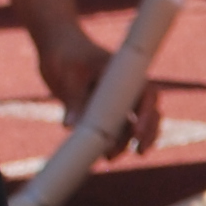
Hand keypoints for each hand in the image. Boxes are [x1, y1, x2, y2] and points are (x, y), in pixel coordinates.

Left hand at [32, 22, 162, 154]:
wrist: (56, 47)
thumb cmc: (65, 53)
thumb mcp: (68, 75)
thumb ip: (73, 100)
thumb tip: (71, 126)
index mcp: (126, 74)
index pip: (146, 95)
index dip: (146, 114)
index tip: (137, 131)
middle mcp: (127, 88)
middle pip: (148, 113)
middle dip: (146, 134)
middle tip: (139, 152)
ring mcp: (117, 100)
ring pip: (133, 125)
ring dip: (126, 143)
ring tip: (109, 158)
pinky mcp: (105, 111)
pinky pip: (116, 129)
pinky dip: (113, 142)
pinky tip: (103, 154)